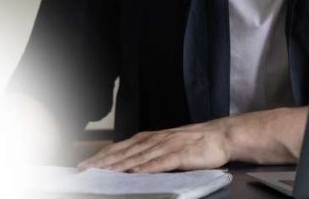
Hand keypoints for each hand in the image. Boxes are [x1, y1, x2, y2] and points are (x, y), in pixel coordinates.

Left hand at [77, 118, 230, 172]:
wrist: (222, 136)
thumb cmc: (197, 142)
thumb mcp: (169, 143)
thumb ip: (151, 152)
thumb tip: (131, 164)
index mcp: (153, 137)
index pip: (123, 146)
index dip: (103, 155)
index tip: (86, 163)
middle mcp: (157, 140)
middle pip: (126, 152)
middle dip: (104, 161)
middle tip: (85, 170)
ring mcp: (169, 146)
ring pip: (139, 158)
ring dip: (119, 166)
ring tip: (103, 173)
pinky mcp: (181, 155)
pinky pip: (161, 162)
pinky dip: (147, 168)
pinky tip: (136, 173)